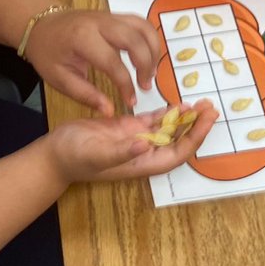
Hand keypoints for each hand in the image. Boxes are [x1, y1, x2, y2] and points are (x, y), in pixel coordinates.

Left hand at [23, 9, 159, 114]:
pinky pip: (140, 23)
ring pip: (143, 27)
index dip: (125, 84)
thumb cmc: (48, 53)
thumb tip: (110, 111)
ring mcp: (110, 16)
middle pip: (135, 39)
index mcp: (83, 39)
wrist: (41, 24)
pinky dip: (150, 39)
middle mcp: (100, 23)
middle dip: (146, 65)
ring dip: (153, 50)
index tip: (130, 101)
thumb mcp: (59, 78)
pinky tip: (148, 57)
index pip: (113, 62)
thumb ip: (85, 94)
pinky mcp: (116, 16)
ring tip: (150, 72)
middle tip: (145, 86)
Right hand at [47, 100, 217, 182]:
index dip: (194, 137)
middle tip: (210, 106)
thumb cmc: (73, 157)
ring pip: (167, 129)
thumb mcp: (96, 154)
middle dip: (195, 125)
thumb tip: (145, 145)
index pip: (177, 152)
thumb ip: (121, 152)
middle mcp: (144, 153)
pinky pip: (152, 121)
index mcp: (141, 163)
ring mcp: (136, 141)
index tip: (206, 119)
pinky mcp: (126, 129)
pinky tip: (176, 103)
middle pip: (177, 141)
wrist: (54, 154)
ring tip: (200, 103)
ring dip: (183, 118)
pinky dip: (165, 113)